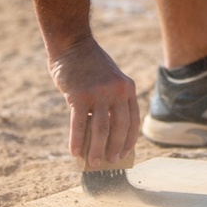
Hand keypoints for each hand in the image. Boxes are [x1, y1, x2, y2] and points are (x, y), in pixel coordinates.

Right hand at [47, 35, 139, 165]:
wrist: (73, 44)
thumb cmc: (90, 64)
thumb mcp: (110, 79)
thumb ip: (111, 101)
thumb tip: (107, 134)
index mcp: (127, 87)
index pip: (133, 120)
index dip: (129, 140)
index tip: (125, 153)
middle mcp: (116, 91)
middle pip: (119, 128)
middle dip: (115, 148)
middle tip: (111, 162)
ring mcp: (98, 94)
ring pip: (100, 130)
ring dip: (97, 150)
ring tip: (93, 162)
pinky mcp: (79, 96)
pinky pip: (78, 125)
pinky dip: (76, 141)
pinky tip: (75, 153)